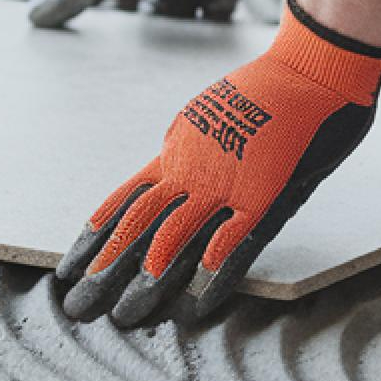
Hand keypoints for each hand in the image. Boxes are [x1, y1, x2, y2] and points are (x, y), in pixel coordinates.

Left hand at [54, 0, 380, 326]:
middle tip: (78, 304)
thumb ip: (188, 144)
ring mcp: (226, 182)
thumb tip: (164, 160)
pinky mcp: (263, 193)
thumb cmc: (267, 90)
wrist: (309, 68)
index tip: (71, 264)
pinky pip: (234, 239)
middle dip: (106, 267)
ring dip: (148, 276)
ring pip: (175, 235)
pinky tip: (195, 299)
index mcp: (178, 151)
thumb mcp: (209, 114)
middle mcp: (192, 169)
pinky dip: (214, 269)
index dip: (96, 234)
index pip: (126, 199)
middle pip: (138, 223)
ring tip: (126, 312)